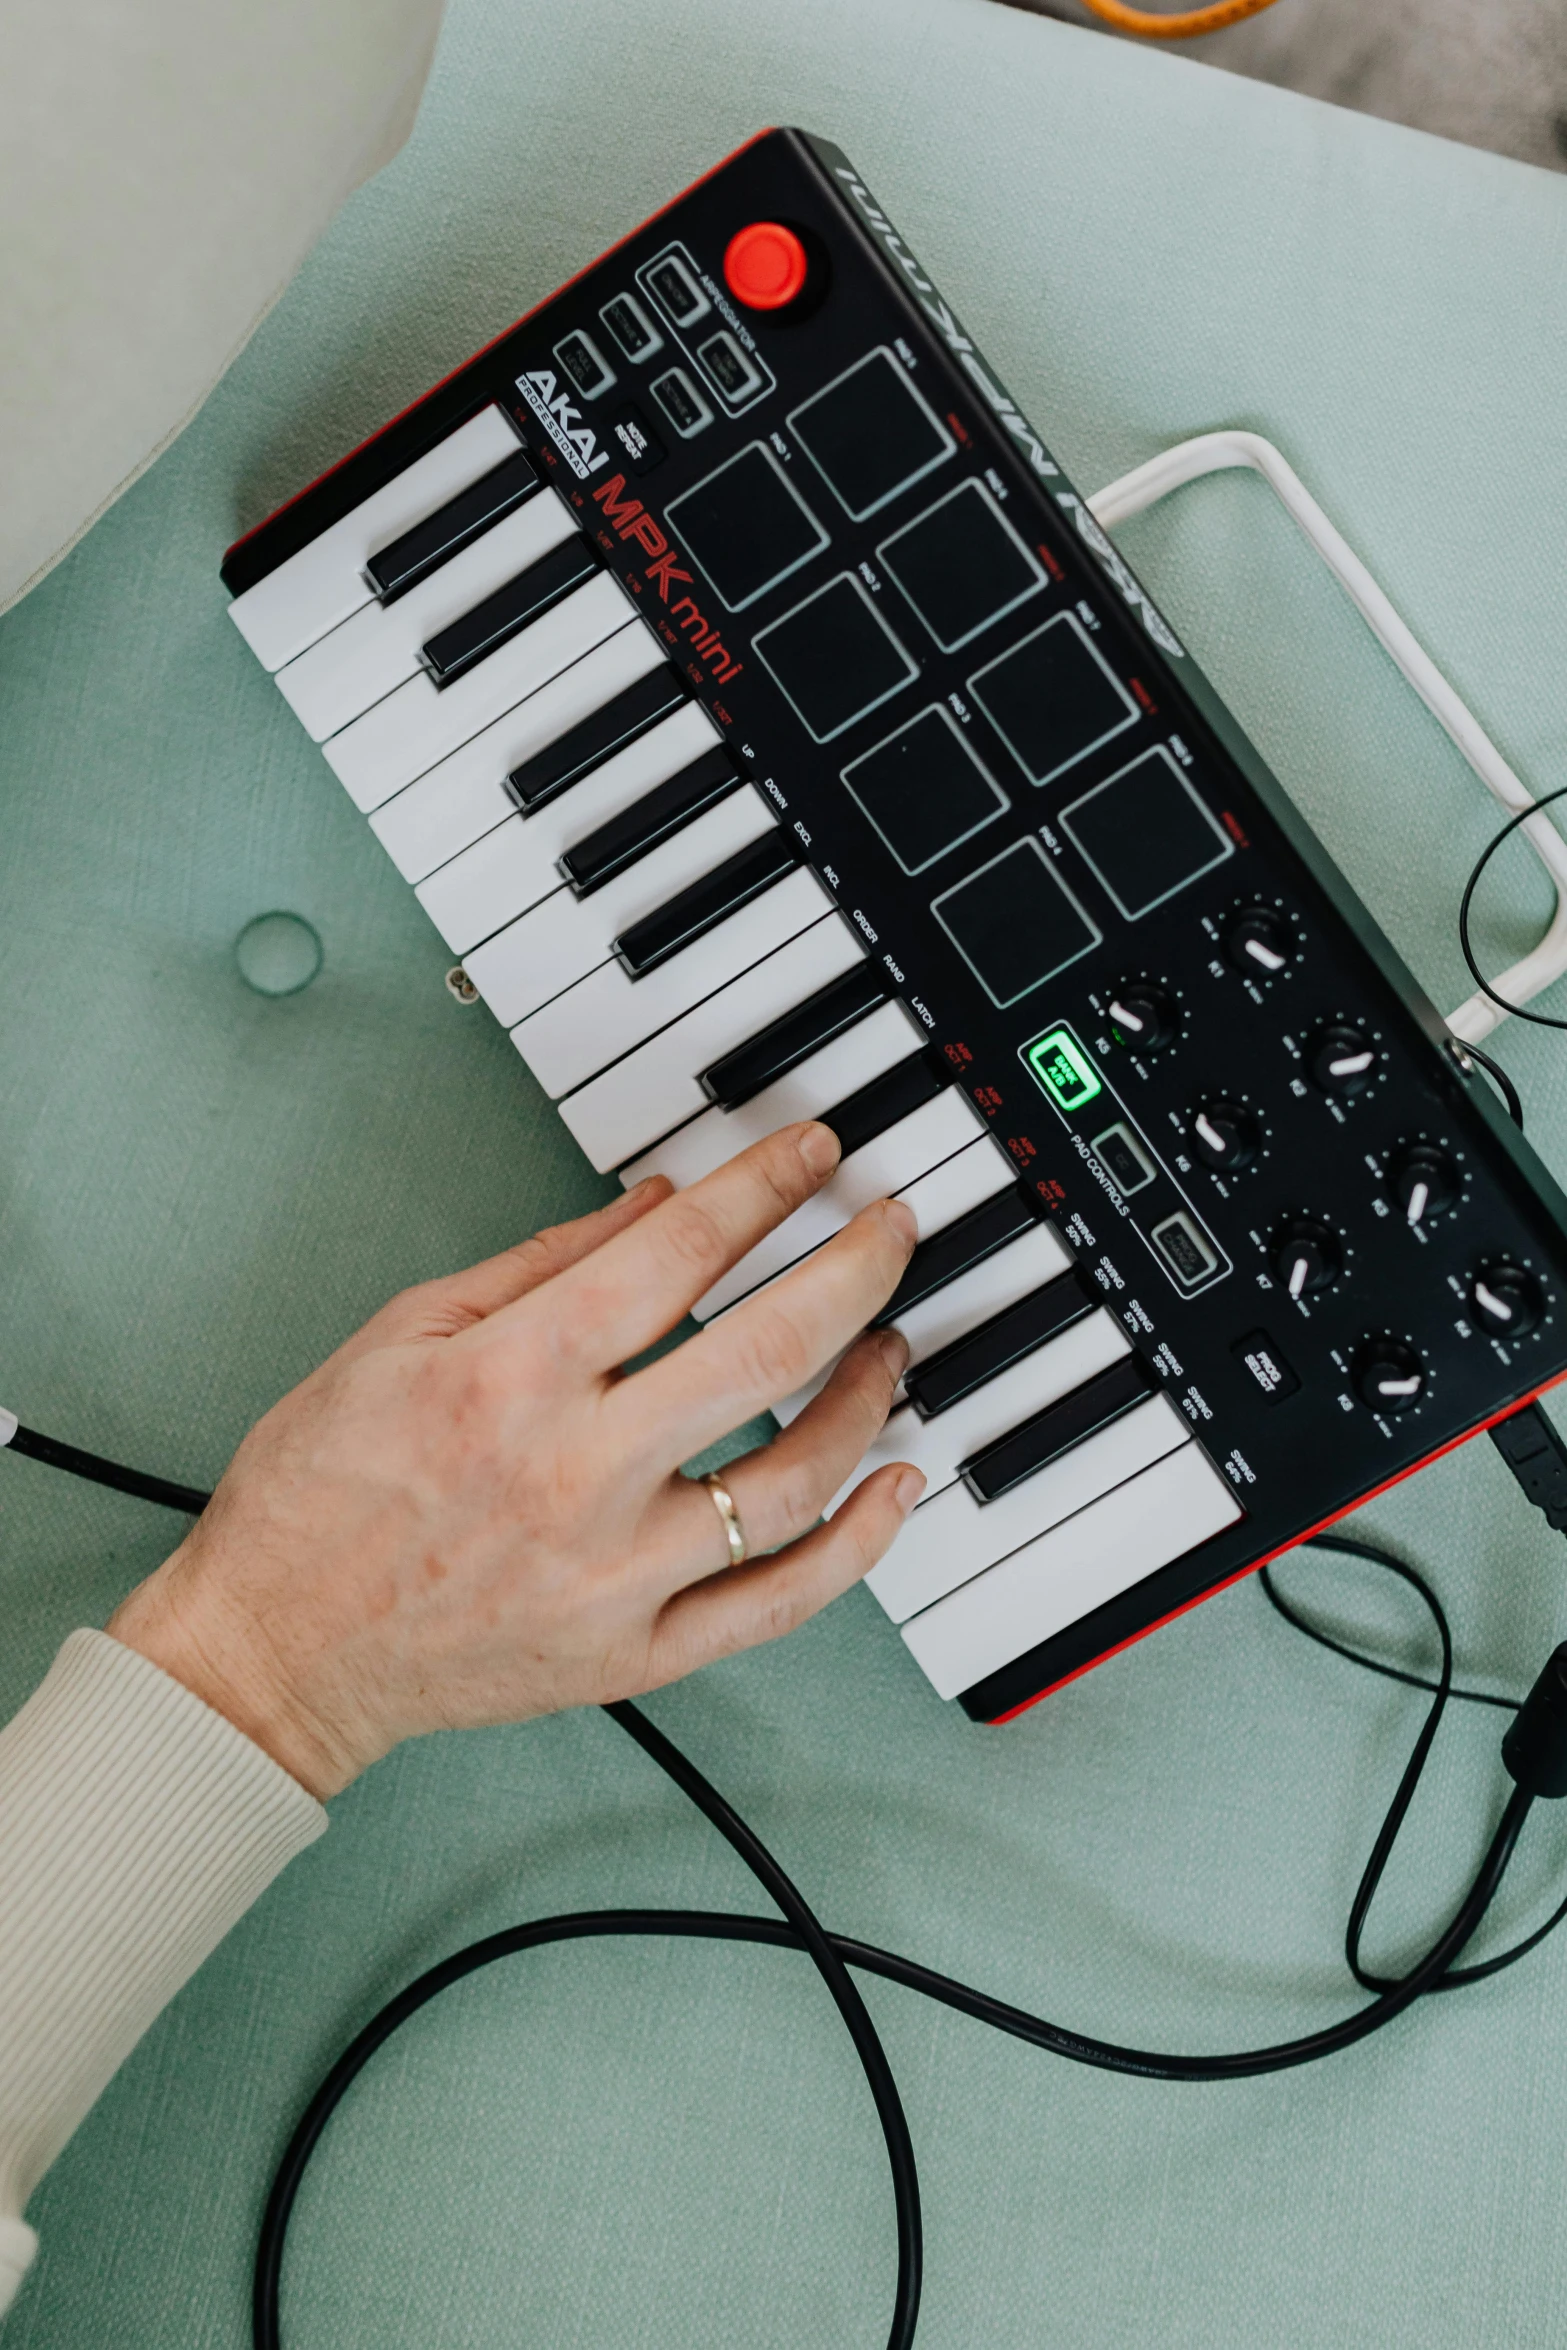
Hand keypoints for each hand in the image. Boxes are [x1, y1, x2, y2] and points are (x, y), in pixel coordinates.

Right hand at [109, 1124, 922, 1797]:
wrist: (274, 1648)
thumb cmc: (319, 1491)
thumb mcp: (403, 1333)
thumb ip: (541, 1263)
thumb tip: (657, 1205)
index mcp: (514, 1376)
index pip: (678, 1256)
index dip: (762, 1188)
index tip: (810, 1155)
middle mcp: (577, 1473)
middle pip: (764, 1353)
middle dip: (853, 1270)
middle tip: (893, 1228)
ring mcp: (613, 1573)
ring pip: (791, 1481)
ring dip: (865, 1400)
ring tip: (888, 1345)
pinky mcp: (632, 1653)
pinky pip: (776, 1605)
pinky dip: (857, 1547)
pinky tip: (894, 1487)